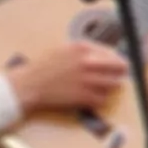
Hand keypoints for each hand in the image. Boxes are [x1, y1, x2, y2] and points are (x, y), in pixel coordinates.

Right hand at [6, 40, 131, 115]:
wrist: (27, 85)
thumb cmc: (39, 68)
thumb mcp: (60, 49)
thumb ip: (81, 51)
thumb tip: (99, 55)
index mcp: (82, 48)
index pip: (111, 52)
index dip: (115, 59)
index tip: (116, 64)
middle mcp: (88, 63)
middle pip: (119, 67)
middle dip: (120, 71)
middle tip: (119, 75)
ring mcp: (87, 80)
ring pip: (114, 83)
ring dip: (111, 86)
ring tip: (106, 87)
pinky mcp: (84, 96)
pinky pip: (102, 99)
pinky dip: (100, 99)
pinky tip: (93, 98)